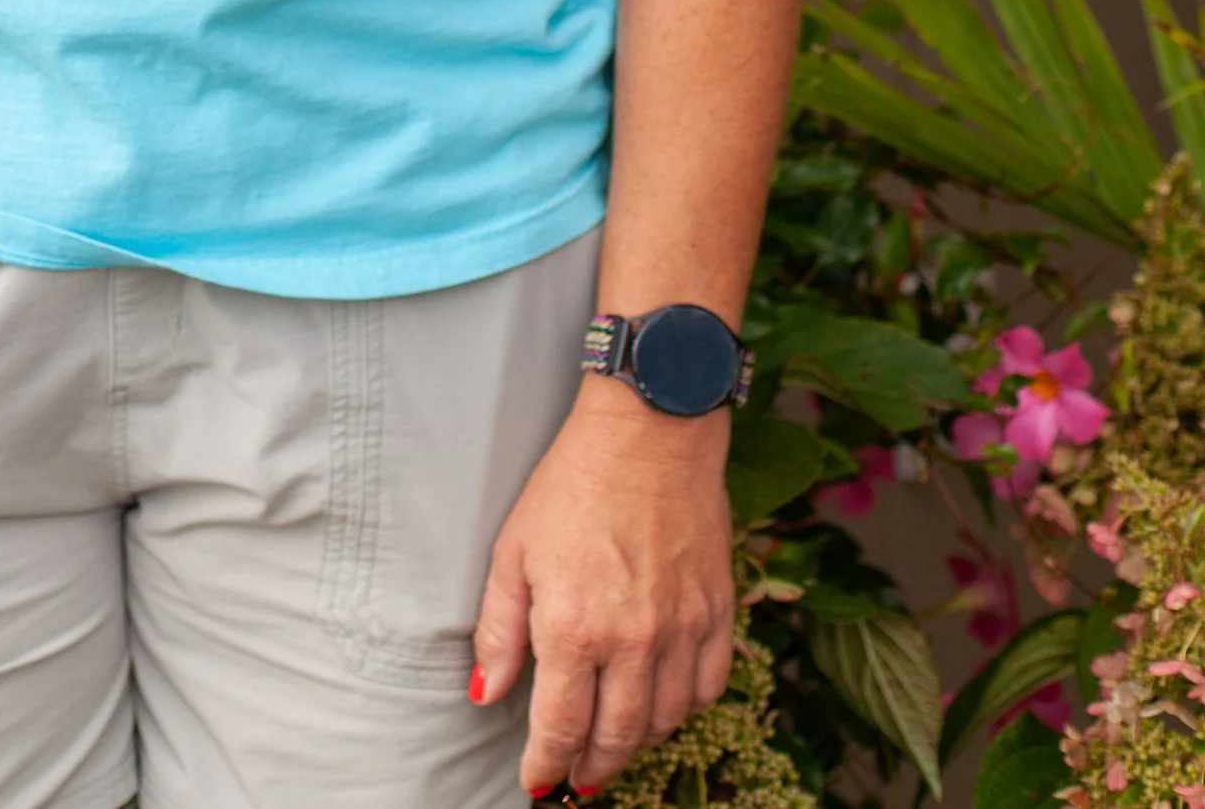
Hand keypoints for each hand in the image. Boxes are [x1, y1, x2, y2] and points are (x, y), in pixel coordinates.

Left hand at [473, 383, 735, 798]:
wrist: (649, 432)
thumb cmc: (572, 484)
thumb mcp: (514, 550)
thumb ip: (499, 630)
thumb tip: (487, 695)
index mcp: (574, 629)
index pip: (560, 728)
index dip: (546, 764)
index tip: (536, 780)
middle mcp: (632, 641)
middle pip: (616, 738)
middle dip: (592, 768)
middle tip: (577, 777)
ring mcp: (681, 628)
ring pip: (664, 720)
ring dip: (636, 742)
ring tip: (614, 741)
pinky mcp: (717, 610)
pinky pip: (708, 686)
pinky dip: (686, 707)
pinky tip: (663, 702)